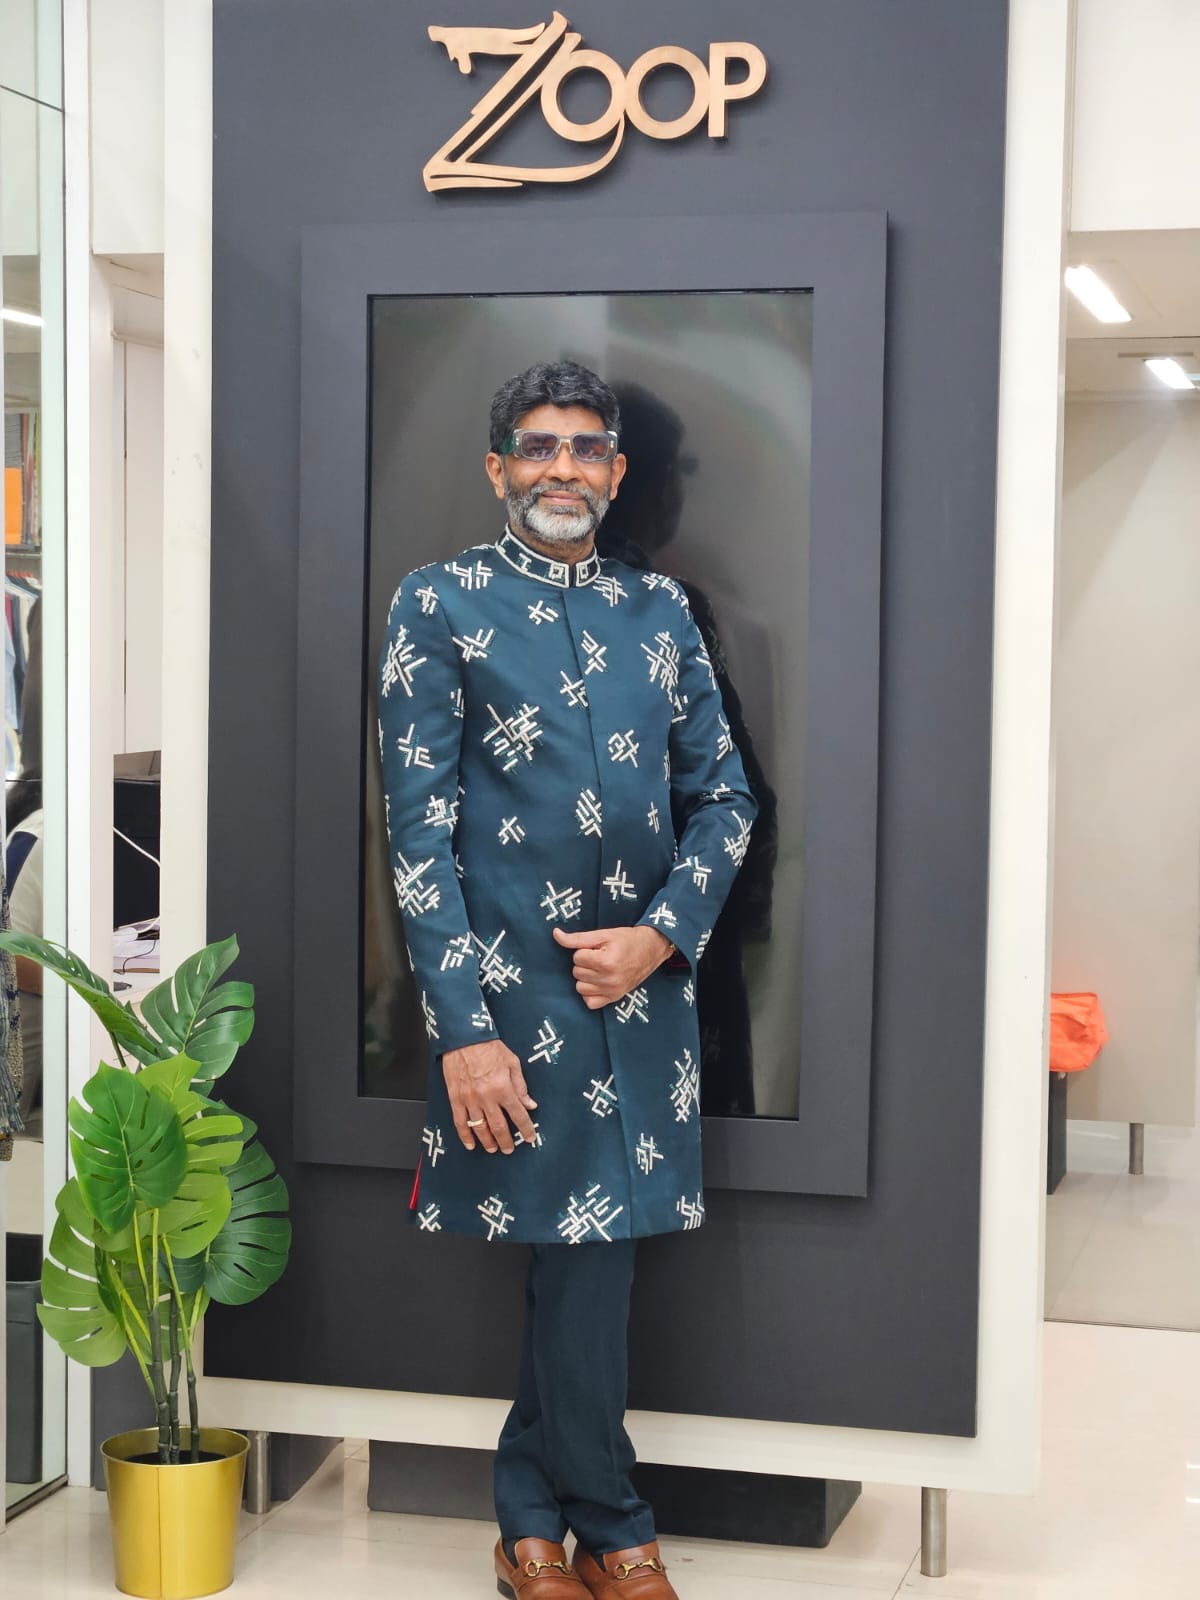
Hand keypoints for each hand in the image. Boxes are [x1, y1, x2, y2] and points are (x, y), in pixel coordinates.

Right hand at [443, 1039, 537, 1154]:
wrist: (464, 1038)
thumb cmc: (488, 1047)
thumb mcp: (512, 1063)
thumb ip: (521, 1086)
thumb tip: (530, 1104)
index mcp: (503, 1087)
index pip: (518, 1115)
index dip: (526, 1129)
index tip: (530, 1137)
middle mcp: (487, 1097)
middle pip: (499, 1127)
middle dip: (506, 1141)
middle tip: (509, 1149)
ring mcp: (470, 1099)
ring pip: (480, 1128)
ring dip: (487, 1142)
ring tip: (493, 1148)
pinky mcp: (455, 1098)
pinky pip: (460, 1122)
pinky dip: (465, 1136)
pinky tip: (470, 1144)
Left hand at [553, 925, 674, 1009]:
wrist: (651, 949)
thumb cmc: (626, 939)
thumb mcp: (603, 934)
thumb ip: (577, 938)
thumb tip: (555, 934)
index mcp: (606, 962)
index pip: (577, 957)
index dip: (585, 950)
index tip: (598, 948)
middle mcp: (609, 980)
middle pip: (577, 973)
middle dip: (585, 963)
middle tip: (600, 957)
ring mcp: (612, 991)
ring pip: (580, 988)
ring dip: (586, 977)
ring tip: (599, 969)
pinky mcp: (615, 998)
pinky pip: (590, 1003)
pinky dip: (590, 993)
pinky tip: (598, 982)